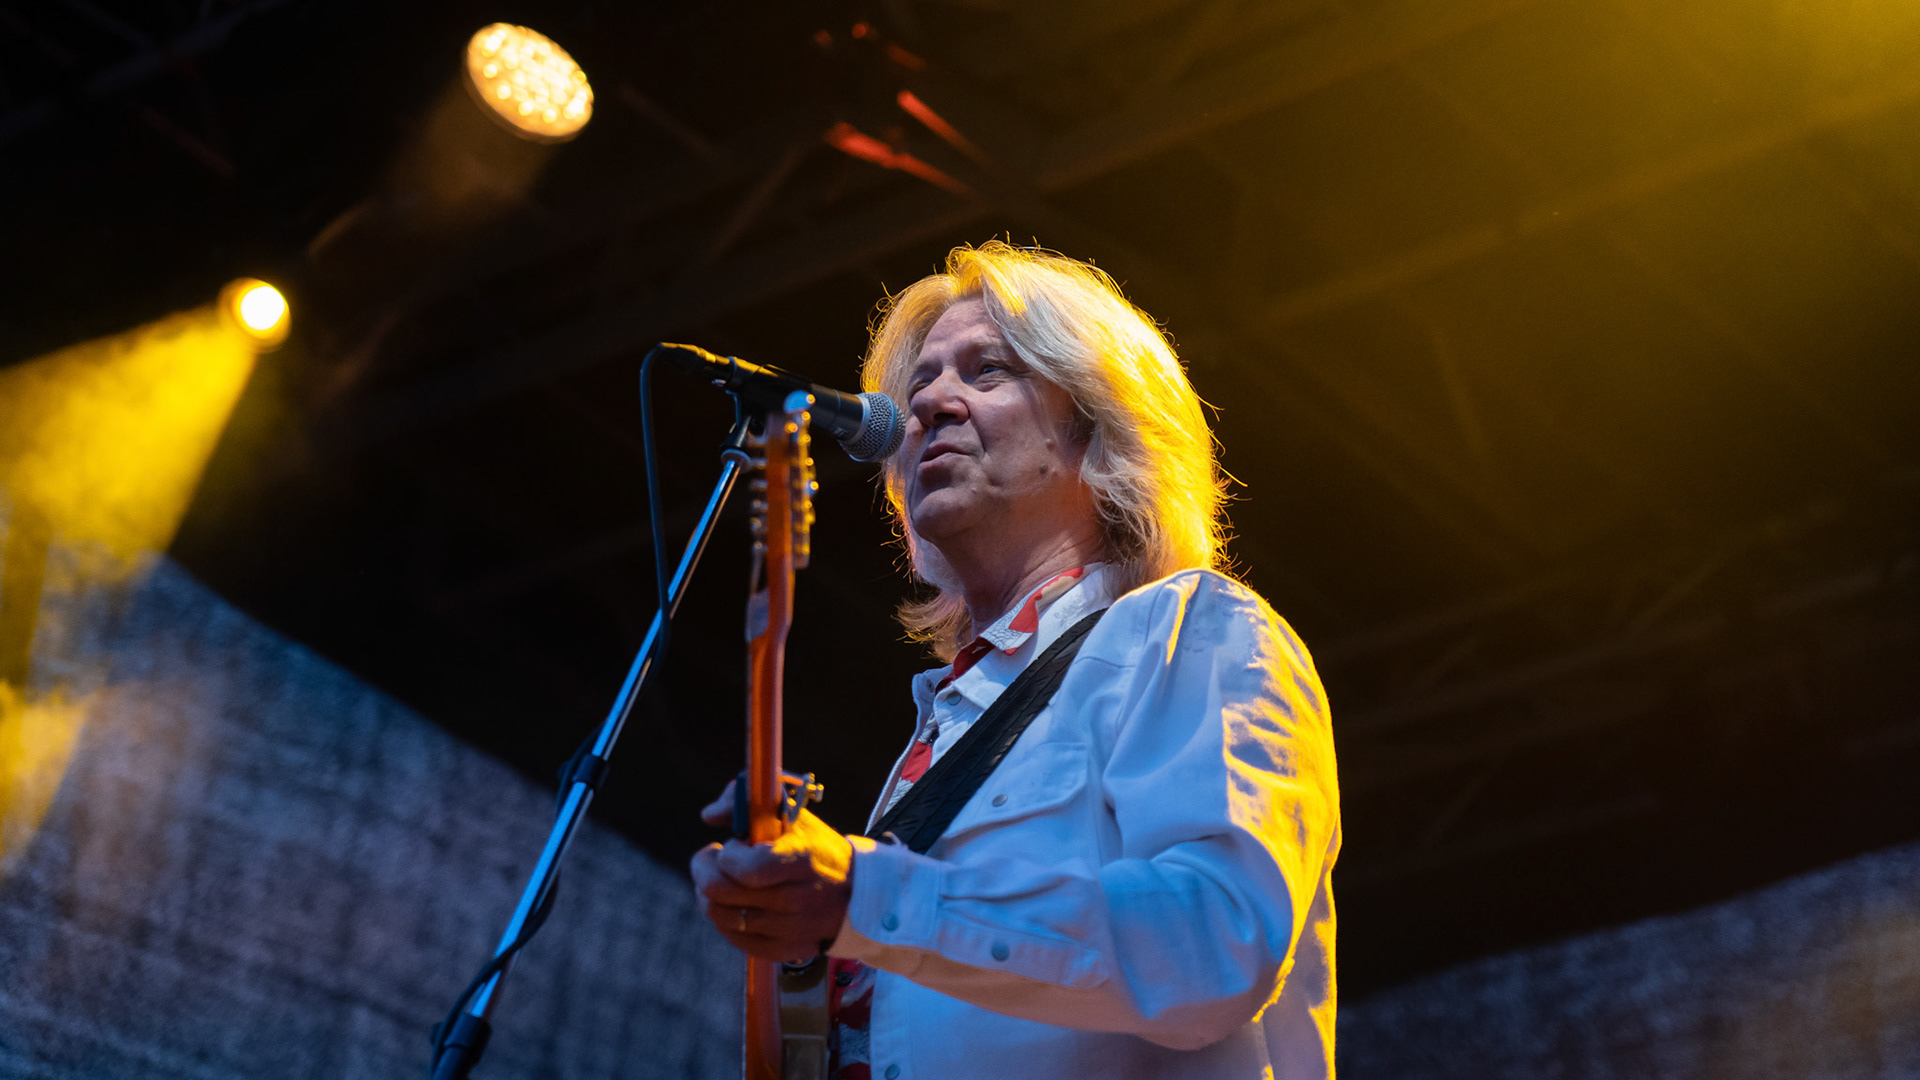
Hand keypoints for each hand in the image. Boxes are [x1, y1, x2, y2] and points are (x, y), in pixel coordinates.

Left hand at [691, 780, 854, 961]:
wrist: (857, 895)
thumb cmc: (818, 850)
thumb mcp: (792, 817)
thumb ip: (746, 803)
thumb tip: (708, 815)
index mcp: (799, 862)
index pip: (742, 868)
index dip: (726, 854)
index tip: (733, 843)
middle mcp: (793, 900)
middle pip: (719, 894)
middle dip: (703, 870)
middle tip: (709, 859)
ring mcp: (788, 930)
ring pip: (720, 916)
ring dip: (709, 894)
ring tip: (722, 880)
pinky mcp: (783, 950)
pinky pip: (734, 937)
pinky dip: (725, 918)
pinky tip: (734, 902)